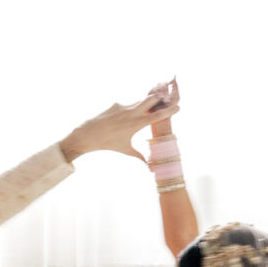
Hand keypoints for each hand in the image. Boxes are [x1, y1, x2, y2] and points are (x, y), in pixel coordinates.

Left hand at [60, 86, 178, 164]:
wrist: (88, 134)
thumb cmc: (108, 144)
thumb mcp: (125, 150)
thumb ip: (139, 156)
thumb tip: (150, 168)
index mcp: (136, 124)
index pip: (157, 116)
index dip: (169, 111)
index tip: (178, 107)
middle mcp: (131, 112)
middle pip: (151, 100)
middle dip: (159, 98)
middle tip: (167, 98)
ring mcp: (123, 106)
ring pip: (140, 101)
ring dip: (146, 103)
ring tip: (152, 105)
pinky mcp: (116, 104)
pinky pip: (128, 105)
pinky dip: (132, 109)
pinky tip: (125, 117)